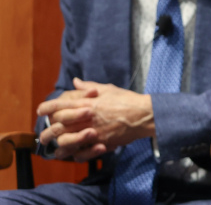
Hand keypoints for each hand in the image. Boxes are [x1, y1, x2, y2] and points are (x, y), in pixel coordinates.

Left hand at [37, 78, 152, 160]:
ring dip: (59, 146)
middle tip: (44, 137)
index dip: (46, 108)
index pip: (59, 105)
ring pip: (66, 142)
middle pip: (57, 126)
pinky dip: (75, 155)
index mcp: (86, 103)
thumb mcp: (108, 89)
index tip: (40, 111)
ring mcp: (92, 131)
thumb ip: (89, 87)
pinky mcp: (100, 143)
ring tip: (56, 149)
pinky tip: (74, 154)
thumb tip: (76, 82)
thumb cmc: (127, 100)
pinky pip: (82, 153)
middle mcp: (86, 118)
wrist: (144, 114)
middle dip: (48, 132)